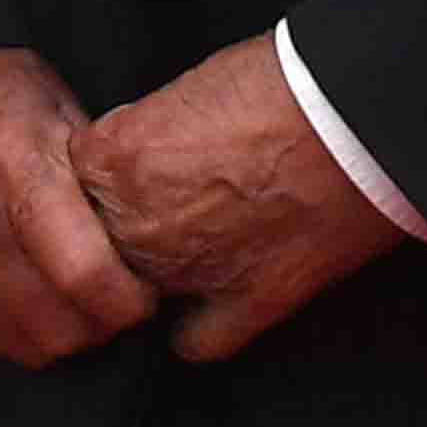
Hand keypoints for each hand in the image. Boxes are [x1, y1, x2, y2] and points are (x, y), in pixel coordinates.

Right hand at [0, 46, 161, 367]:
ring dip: (50, 332)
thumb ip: (99, 184)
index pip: (85, 275)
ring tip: (61, 300)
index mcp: (14, 169)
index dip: (128, 302)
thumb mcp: (63, 112)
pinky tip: (15, 299)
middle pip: (54, 325)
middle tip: (105, 301)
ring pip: (16, 343)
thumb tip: (149, 244)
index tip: (142, 296)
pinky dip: (1, 330)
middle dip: (96, 325)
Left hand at [71, 38, 406, 361]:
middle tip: (162, 201)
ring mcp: (190, 270)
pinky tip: (198, 307)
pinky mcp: (246, 302)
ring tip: (189, 238)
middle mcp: (139, 222)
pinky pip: (192, 340)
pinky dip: (192, 328)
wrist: (355, 121)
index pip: (71, 179)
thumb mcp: (178, 91)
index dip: (101, 173)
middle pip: (96, 236)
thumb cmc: (276, 87)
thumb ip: (137, 134)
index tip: (123, 169)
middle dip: (120, 222)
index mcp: (115, 160)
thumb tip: (131, 154)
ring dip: (153, 270)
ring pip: (134, 290)